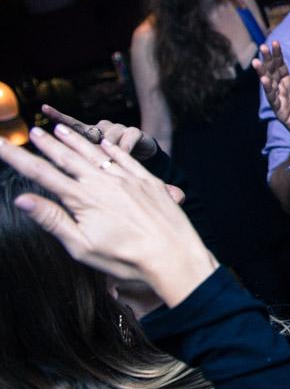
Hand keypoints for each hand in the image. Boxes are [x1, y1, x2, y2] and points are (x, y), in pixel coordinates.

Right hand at [0, 125, 217, 307]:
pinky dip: (111, 149)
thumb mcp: (82, 246)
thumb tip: (22, 199)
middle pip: (68, 158)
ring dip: (76, 140)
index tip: (0, 144)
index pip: (42, 174)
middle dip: (48, 144)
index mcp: (83, 199)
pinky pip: (126, 159)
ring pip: (96, 154)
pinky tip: (103, 143)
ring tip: (60, 129)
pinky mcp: (148, 181)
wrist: (173, 255)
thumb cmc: (125, 258)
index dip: (18, 158)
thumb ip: (53, 220)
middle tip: (33, 130)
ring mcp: (127, 179)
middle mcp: (103, 183)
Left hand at [42, 104, 157, 159]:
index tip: (43, 108)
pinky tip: (125, 155)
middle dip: (87, 140)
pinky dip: (124, 148)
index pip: (72, 125)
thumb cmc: (114, 168)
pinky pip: (127, 138)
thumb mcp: (96, 165)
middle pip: (91, 130)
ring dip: (109, 148)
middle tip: (87, 152)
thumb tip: (64, 162)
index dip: (58, 116)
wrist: (143, 167)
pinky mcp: (135, 132)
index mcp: (90, 135)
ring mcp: (119, 129)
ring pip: (109, 136)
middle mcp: (102, 128)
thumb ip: (82, 160)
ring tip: (109, 160)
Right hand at [253, 41, 289, 146]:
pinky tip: (264, 80)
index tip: (275, 43)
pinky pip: (273, 99)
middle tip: (263, 47)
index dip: (277, 55)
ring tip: (257, 62)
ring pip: (269, 85)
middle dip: (267, 61)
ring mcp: (280, 100)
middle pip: (272, 73)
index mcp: (289, 82)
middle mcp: (282, 89)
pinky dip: (268, 90)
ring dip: (262, 74)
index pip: (280, 66)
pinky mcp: (281, 111)